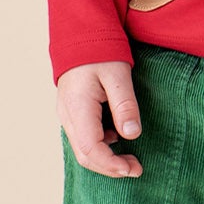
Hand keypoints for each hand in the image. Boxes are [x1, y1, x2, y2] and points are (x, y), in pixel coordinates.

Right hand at [57, 61, 142, 177]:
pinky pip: (83, 138)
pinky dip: (100, 146)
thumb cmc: (100, 51)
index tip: (133, 169)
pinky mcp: (72, 112)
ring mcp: (67, 115)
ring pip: (82, 149)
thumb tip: (131, 134)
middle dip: (110, 167)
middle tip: (136, 168)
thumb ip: (125, 105)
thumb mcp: (119, 75)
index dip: (111, 164)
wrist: (80, 34)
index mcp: (78, 107)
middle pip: (84, 155)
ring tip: (130, 158)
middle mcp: (67, 115)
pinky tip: (117, 137)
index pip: (90, 149)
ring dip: (106, 159)